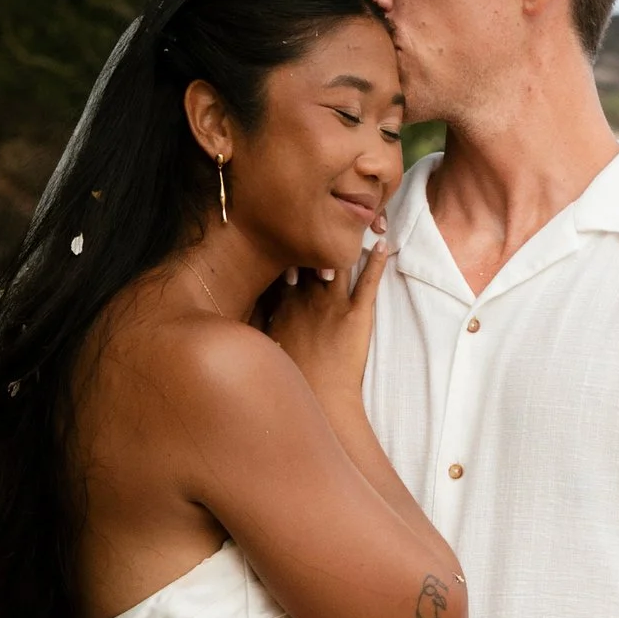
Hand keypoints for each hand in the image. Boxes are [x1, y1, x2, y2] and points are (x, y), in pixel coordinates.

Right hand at [263, 228, 389, 425]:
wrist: (321, 402)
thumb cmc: (293, 382)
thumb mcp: (263, 351)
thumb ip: (252, 330)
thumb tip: (233, 320)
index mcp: (282, 304)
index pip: (282, 265)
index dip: (286, 248)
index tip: (288, 231)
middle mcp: (305, 296)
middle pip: (309, 256)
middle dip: (314, 236)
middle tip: (322, 215)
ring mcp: (332, 303)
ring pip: (338, 261)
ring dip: (349, 240)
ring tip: (360, 219)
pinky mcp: (357, 315)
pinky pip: (369, 281)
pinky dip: (378, 262)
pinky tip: (384, 244)